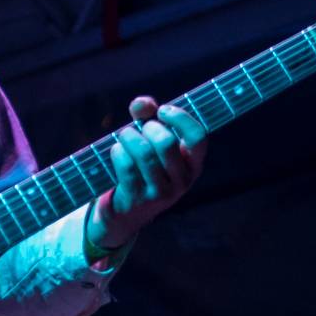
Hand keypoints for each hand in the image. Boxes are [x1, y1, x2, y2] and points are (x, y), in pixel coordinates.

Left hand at [87, 95, 206, 250]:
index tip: (162, 110)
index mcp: (193, 165)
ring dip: (129, 136)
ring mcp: (160, 193)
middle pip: (166, 142)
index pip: (198, 137)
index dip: (180, 118)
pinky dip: (118, 152)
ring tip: (125, 136)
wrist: (126, 212)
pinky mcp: (137, 199)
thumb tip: (142, 104)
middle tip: (140, 128)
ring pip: (144, 152)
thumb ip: (148, 115)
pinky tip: (117, 152)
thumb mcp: (150, 140)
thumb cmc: (142, 167)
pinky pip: (126, 165)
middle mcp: (182, 181)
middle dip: (148, 127)